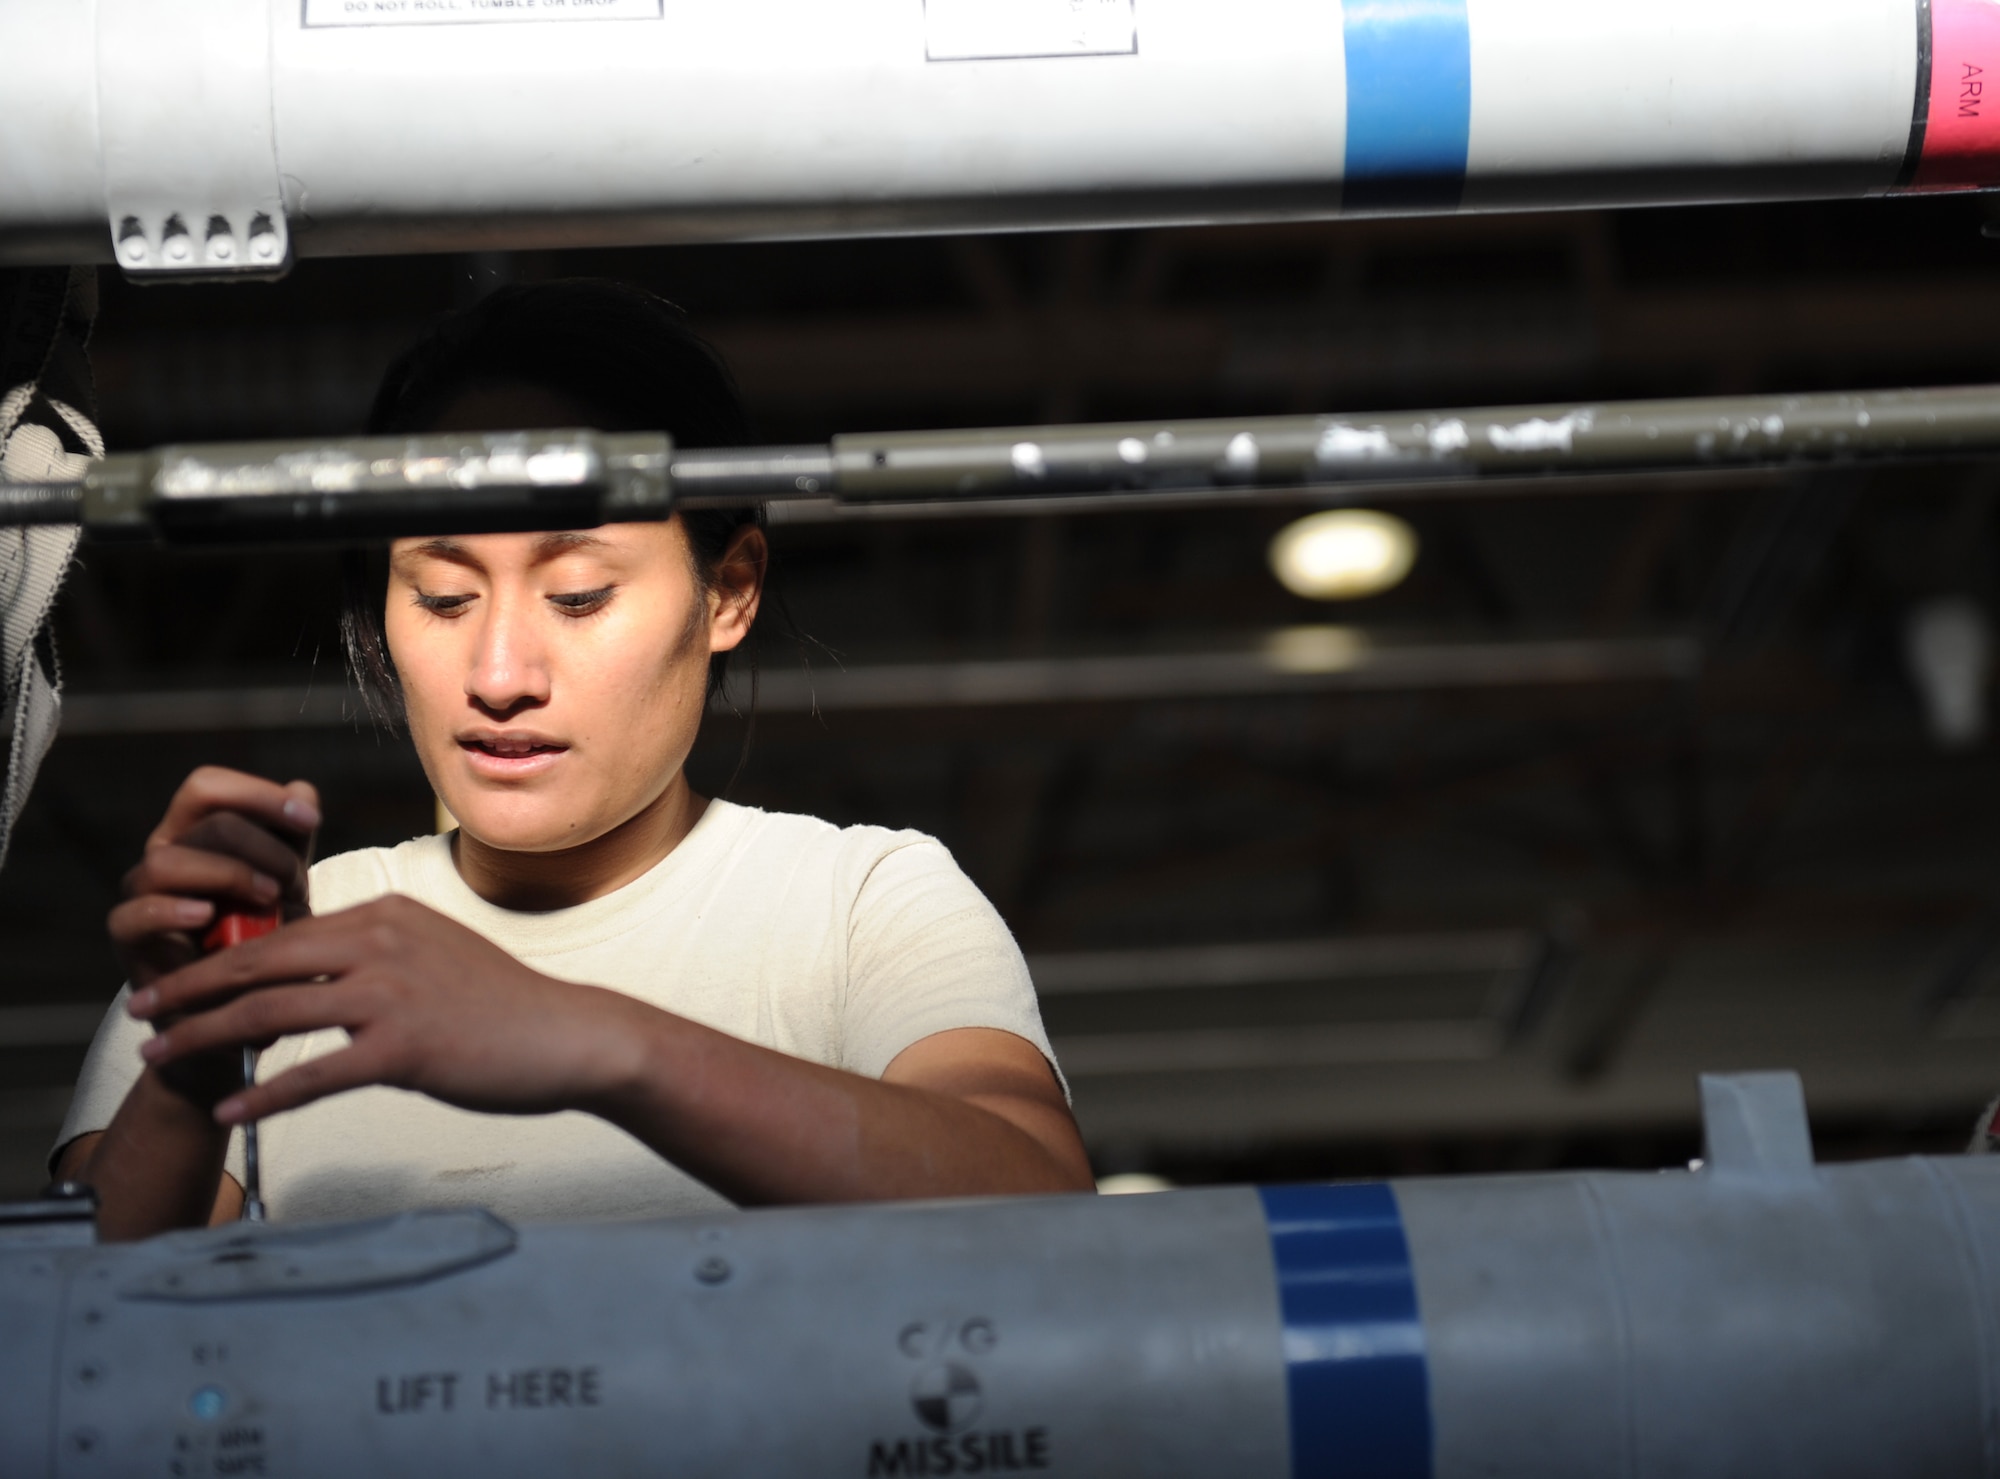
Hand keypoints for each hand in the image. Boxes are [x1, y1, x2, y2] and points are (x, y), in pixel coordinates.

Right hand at [110, 766, 318, 988]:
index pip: (209, 787)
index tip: (310, 820)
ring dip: (228, 876)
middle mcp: (164, 852)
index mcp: (195, 830)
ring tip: (267, 899)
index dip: (259, 795)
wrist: (240, 1002)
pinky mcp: (128, 935)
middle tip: (293, 885)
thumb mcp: (287, 880)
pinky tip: (209, 916)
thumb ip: (292, 837)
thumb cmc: (263, 932)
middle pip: (207, 822)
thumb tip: (301, 790)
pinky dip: (174, 910)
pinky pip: (137, 913)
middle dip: (264, 849)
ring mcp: (141, 892)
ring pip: (166, 861)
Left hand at [127, 895, 649, 1125]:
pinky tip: (230, 1112)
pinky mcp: (405, 1048)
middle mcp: (382, 942)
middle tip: (141, 1010)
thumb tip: (318, 967)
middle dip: (190, 987)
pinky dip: (264, 1095)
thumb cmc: (504, 1004)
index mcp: (385, 914)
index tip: (179, 977)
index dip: (220, 955)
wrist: (569, 1037)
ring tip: (162, 1059)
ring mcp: (392, 994)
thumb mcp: (436, 952)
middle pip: (259, 961)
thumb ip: (377, 951)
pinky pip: (314, 1073)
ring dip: (206, 1037)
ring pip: (272, 1012)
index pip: (282, 931)